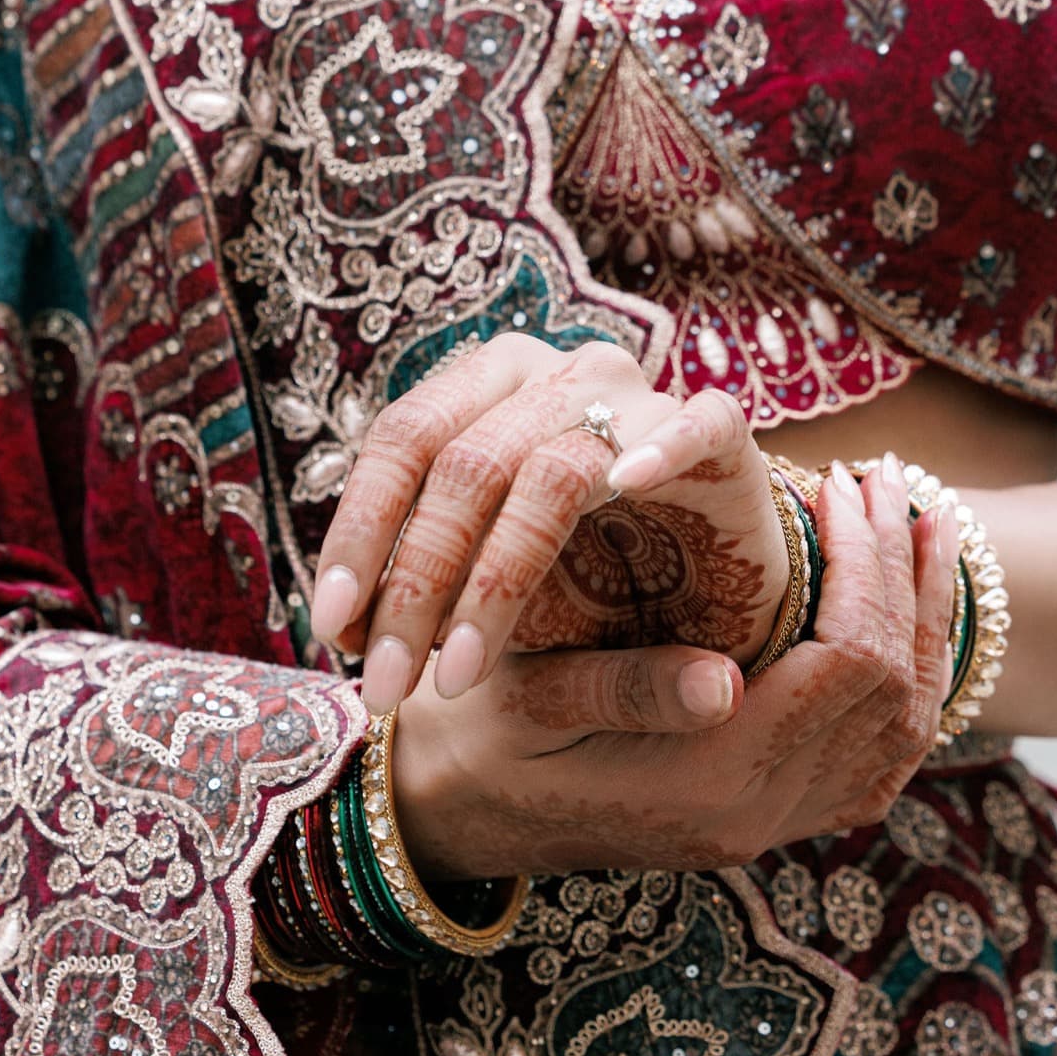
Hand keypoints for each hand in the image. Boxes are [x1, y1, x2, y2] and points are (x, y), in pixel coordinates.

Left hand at [310, 335, 787, 712]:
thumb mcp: (484, 587)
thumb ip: (421, 590)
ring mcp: (641, 397)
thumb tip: (340, 628)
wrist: (708, 600)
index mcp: (489, 383)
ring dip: (496, 582)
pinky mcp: (724, 434)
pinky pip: (696, 425)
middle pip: (466, 462)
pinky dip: (659, 450)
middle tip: (386, 682)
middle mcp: (558, 373)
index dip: (360, 530)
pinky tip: (627, 488)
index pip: (405, 437)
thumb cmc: (584, 583)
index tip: (332, 626)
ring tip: (460, 673)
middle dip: (416, 582)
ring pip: (553, 470)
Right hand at [396, 454, 958, 878]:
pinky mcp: (770, 819)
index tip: (838, 484)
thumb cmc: (473, 740)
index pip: (847, 665)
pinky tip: (897, 613)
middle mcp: (761, 817)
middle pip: (894, 690)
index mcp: (711, 784)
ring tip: (917, 529)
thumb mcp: (526, 704)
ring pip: (904, 729)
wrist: (448, 819)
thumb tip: (726, 680)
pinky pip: (879, 757)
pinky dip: (906, 677)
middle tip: (884, 480)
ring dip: (920, 623)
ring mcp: (774, 827)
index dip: (862, 567)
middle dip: (900, 575)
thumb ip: (623, 692)